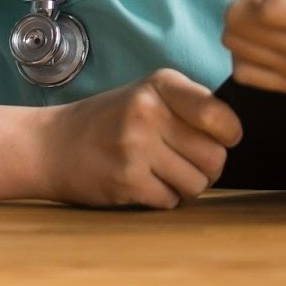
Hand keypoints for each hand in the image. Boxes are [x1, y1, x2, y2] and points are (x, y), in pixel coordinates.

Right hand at [40, 69, 241, 208]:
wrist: (51, 145)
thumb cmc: (110, 121)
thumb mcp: (148, 95)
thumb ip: (190, 106)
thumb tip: (233, 135)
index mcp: (161, 84)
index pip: (219, 115)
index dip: (228, 134)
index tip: (222, 138)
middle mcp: (149, 110)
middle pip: (215, 157)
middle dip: (208, 168)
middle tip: (186, 163)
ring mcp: (136, 146)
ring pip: (197, 184)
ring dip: (185, 186)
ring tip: (162, 172)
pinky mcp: (126, 180)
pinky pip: (170, 201)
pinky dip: (162, 198)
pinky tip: (142, 183)